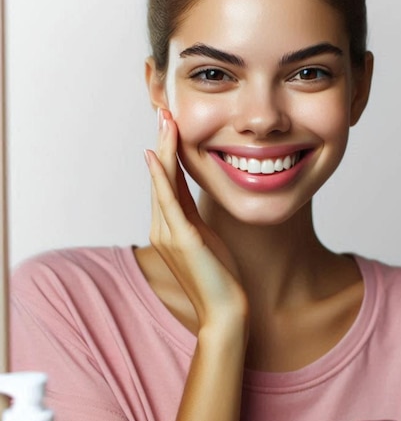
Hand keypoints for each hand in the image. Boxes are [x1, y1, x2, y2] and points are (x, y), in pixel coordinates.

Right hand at [144, 109, 247, 328]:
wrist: (225, 310)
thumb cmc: (220, 277)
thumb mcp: (207, 240)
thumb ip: (195, 218)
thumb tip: (194, 199)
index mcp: (171, 228)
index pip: (167, 183)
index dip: (167, 154)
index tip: (171, 125)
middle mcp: (162, 228)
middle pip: (160, 178)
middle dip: (162, 144)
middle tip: (164, 111)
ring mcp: (168, 234)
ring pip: (161, 184)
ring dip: (162, 150)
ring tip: (164, 121)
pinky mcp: (182, 240)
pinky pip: (168, 202)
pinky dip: (161, 177)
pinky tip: (156, 155)